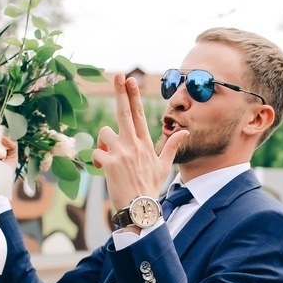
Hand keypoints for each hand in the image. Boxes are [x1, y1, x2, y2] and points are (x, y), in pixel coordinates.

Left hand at [91, 74, 187, 209]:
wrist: (140, 208)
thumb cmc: (150, 187)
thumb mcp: (164, 166)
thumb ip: (172, 146)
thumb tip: (185, 132)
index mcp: (145, 143)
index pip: (138, 113)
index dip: (132, 95)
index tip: (129, 79)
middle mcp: (134, 144)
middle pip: (124, 112)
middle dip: (120, 91)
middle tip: (116, 74)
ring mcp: (122, 152)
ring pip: (104, 133)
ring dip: (103, 142)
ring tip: (110, 157)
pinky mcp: (110, 163)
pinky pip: (97, 151)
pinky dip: (98, 159)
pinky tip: (104, 169)